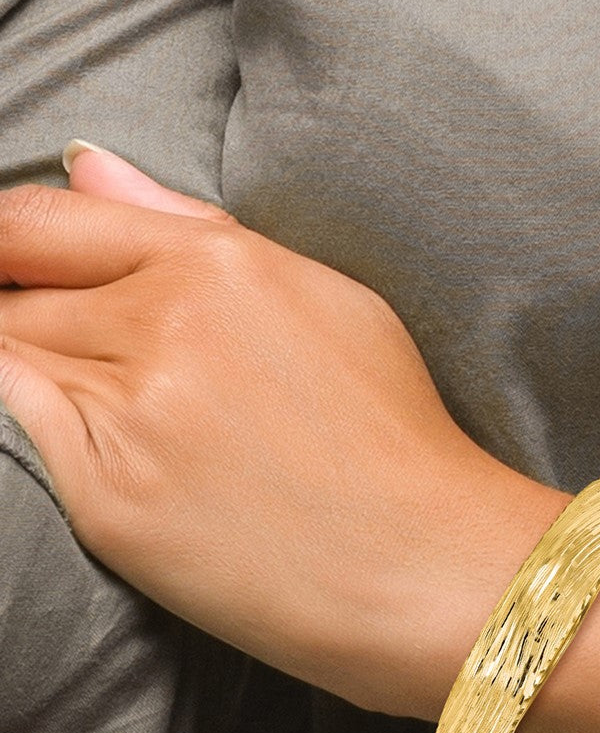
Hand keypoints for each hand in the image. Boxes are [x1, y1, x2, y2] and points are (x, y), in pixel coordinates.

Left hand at [0, 146, 563, 718]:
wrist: (425, 564)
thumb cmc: (395, 435)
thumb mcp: (329, 301)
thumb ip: (196, 228)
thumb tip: (90, 169)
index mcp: (222, 268)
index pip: (44, 222)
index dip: (12, 244)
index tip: (21, 268)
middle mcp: (166, 328)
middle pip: (17, 293)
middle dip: (32, 313)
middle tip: (106, 363)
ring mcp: (131, 418)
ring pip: (12, 360)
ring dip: (45, 375)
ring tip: (140, 417)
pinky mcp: (108, 504)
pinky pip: (26, 436)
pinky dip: (48, 430)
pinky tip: (127, 454)